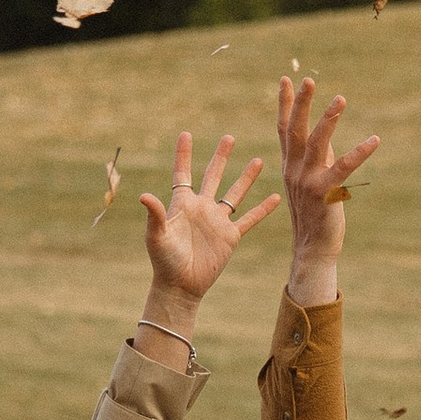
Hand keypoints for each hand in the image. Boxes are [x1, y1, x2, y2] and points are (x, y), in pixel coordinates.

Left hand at [139, 128, 279, 324]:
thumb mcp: (156, 235)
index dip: (183, 155)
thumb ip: (155, 214)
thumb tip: (144, 195)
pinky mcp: (230, 237)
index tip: (185, 134)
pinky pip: (249, 219)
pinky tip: (276, 197)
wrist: (181, 285)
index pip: (183, 174)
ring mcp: (217, 221)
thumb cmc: (164, 261)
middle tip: (229, 137)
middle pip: (213, 176)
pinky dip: (262, 209)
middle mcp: (201, 208)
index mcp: (182, 204)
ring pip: (235, 194)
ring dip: (246, 178)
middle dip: (220, 157)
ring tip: (257, 160)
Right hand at [277, 70, 382, 304]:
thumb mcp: (310, 182)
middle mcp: (294, 170)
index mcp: (289, 166)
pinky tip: (375, 140)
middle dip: (301, 103)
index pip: (284, 129)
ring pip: (317, 143)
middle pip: (295, 130)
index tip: (286, 80)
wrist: (312, 249)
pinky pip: (344, 168)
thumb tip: (328, 135)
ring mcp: (307, 181)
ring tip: (340, 98)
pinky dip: (360, 153)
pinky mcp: (324, 193)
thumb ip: (316, 158)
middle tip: (307, 79)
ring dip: (328, 119)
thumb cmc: (314, 215)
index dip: (285, 104)